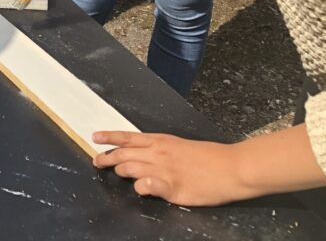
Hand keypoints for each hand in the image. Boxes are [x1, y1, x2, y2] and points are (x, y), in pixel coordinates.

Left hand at [93, 131, 246, 205]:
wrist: (231, 167)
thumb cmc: (208, 157)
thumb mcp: (180, 146)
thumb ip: (160, 151)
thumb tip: (143, 155)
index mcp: (161, 141)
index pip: (128, 137)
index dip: (110, 137)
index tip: (94, 137)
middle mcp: (158, 153)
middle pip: (124, 154)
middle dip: (106, 158)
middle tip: (97, 162)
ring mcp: (164, 170)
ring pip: (130, 168)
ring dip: (121, 172)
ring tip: (118, 175)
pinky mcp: (173, 187)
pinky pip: (149, 185)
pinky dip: (141, 186)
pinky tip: (140, 188)